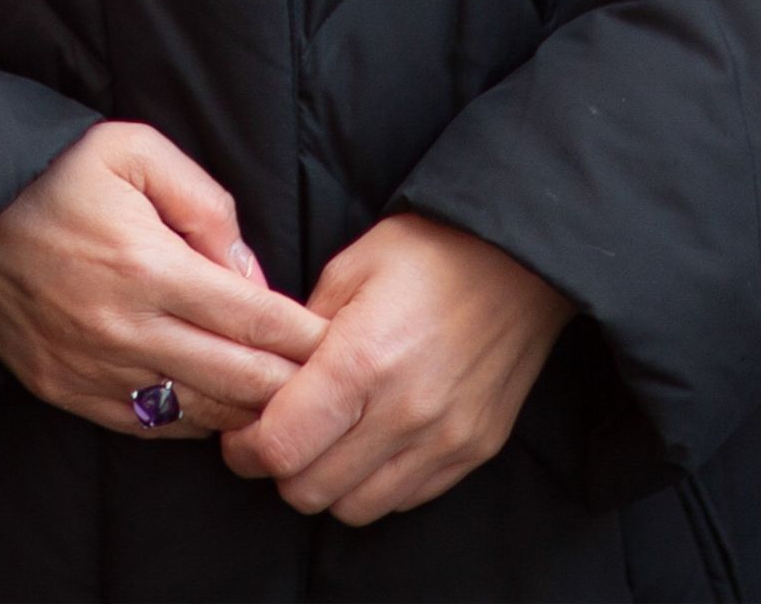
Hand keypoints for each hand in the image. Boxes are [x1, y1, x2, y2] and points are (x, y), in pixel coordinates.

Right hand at [0, 122, 325, 441]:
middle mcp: (123, 328)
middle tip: (333, 388)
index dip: (306, 338)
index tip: (341, 345)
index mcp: (147, 266)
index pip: (253, 319)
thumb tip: (248, 272)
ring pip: (198, 413)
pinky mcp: (65, 389)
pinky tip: (219, 408)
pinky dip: (192, 422)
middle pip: (237, 379)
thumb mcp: (135, 151)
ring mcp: (92, 368)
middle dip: (294, 387)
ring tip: (287, 405)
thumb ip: (204, 203)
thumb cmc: (56, 172)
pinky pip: (147, 425)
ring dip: (248, 412)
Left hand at [218, 212, 571, 524]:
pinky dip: (375, 484)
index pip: (280, 447)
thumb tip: (261, 380)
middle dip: (279, 469)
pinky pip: (404, 499)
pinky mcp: (473, 452)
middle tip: (278, 436)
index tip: (239, 432)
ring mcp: (444, 440)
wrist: (520, 260)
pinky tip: (370, 444)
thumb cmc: (427, 252)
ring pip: (355, 507)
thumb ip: (297, 334)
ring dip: (327, 483)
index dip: (244, 448)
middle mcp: (404, 413)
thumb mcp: (346, 270)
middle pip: (309, 490)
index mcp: (361, 361)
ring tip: (325, 442)